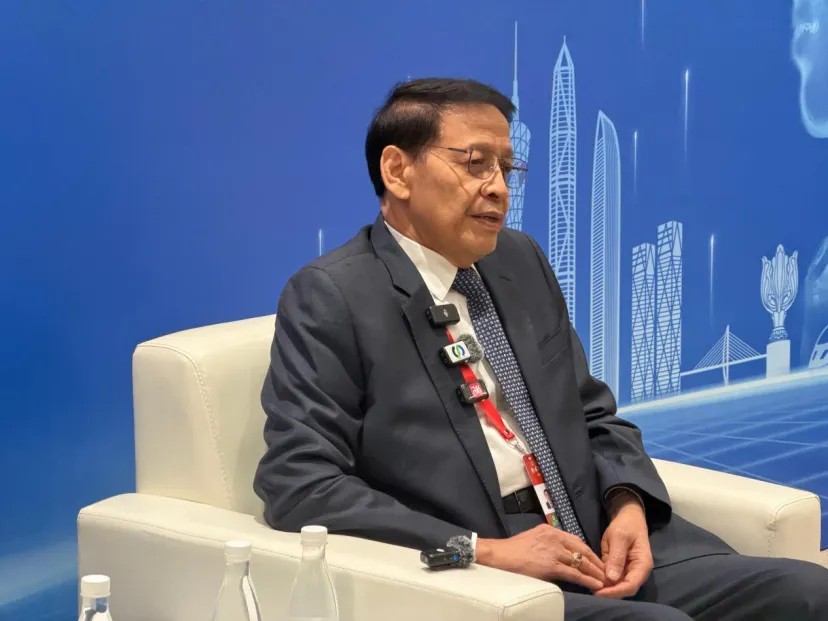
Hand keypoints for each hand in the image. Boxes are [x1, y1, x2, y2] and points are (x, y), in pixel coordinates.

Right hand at [477, 524, 605, 590]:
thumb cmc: (511, 551)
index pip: (575, 540)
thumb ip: (547, 543)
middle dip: (596, 562)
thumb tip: (558, 553)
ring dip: (595, 572)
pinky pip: (574, 573)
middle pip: (582, 549)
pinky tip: (595, 585)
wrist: (498, 556)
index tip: (596, 561)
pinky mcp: (550, 565)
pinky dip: (587, 579)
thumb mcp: (532, 539)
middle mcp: (554, 537)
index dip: (588, 552)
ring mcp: (553, 551)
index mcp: (549, 530)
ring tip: (606, 580)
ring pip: (581, 562)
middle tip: (606, 571)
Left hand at [595, 494, 652, 598]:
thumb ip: (616, 557)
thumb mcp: (619, 537)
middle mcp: (638, 572)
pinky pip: (613, 578)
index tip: (599, 592)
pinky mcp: (621, 568)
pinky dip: (603, 580)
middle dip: (609, 592)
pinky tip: (592, 579)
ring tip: (589, 586)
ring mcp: (629, 571)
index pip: (630, 586)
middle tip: (590, 590)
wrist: (628, 517)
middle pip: (624, 589)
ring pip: (618, 586)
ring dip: (605, 587)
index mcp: (642, 565)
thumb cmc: (626, 525)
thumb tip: (611, 578)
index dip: (615, 592)